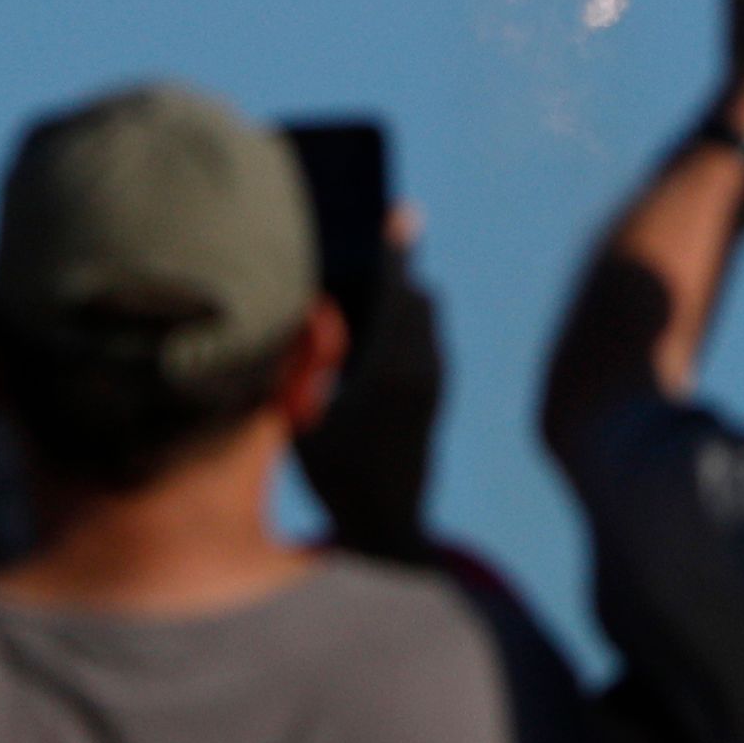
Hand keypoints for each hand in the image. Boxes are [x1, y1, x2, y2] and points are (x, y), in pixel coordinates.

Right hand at [293, 208, 445, 560]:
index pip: (395, 293)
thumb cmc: (336, 480)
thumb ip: (307, 365)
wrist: (390, 531)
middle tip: (366, 253)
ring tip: (368, 296)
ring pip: (428, 316)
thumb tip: (321, 312)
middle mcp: (422, 369)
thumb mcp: (304, 423)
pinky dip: (409, 323)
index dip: (393, 250)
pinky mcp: (439, 396)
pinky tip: (378, 336)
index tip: (400, 211)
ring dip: (403, 299)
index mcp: (388, 371)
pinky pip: (429, 338)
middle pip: (417, 296)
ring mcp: (436, 382)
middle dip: (394, 272)